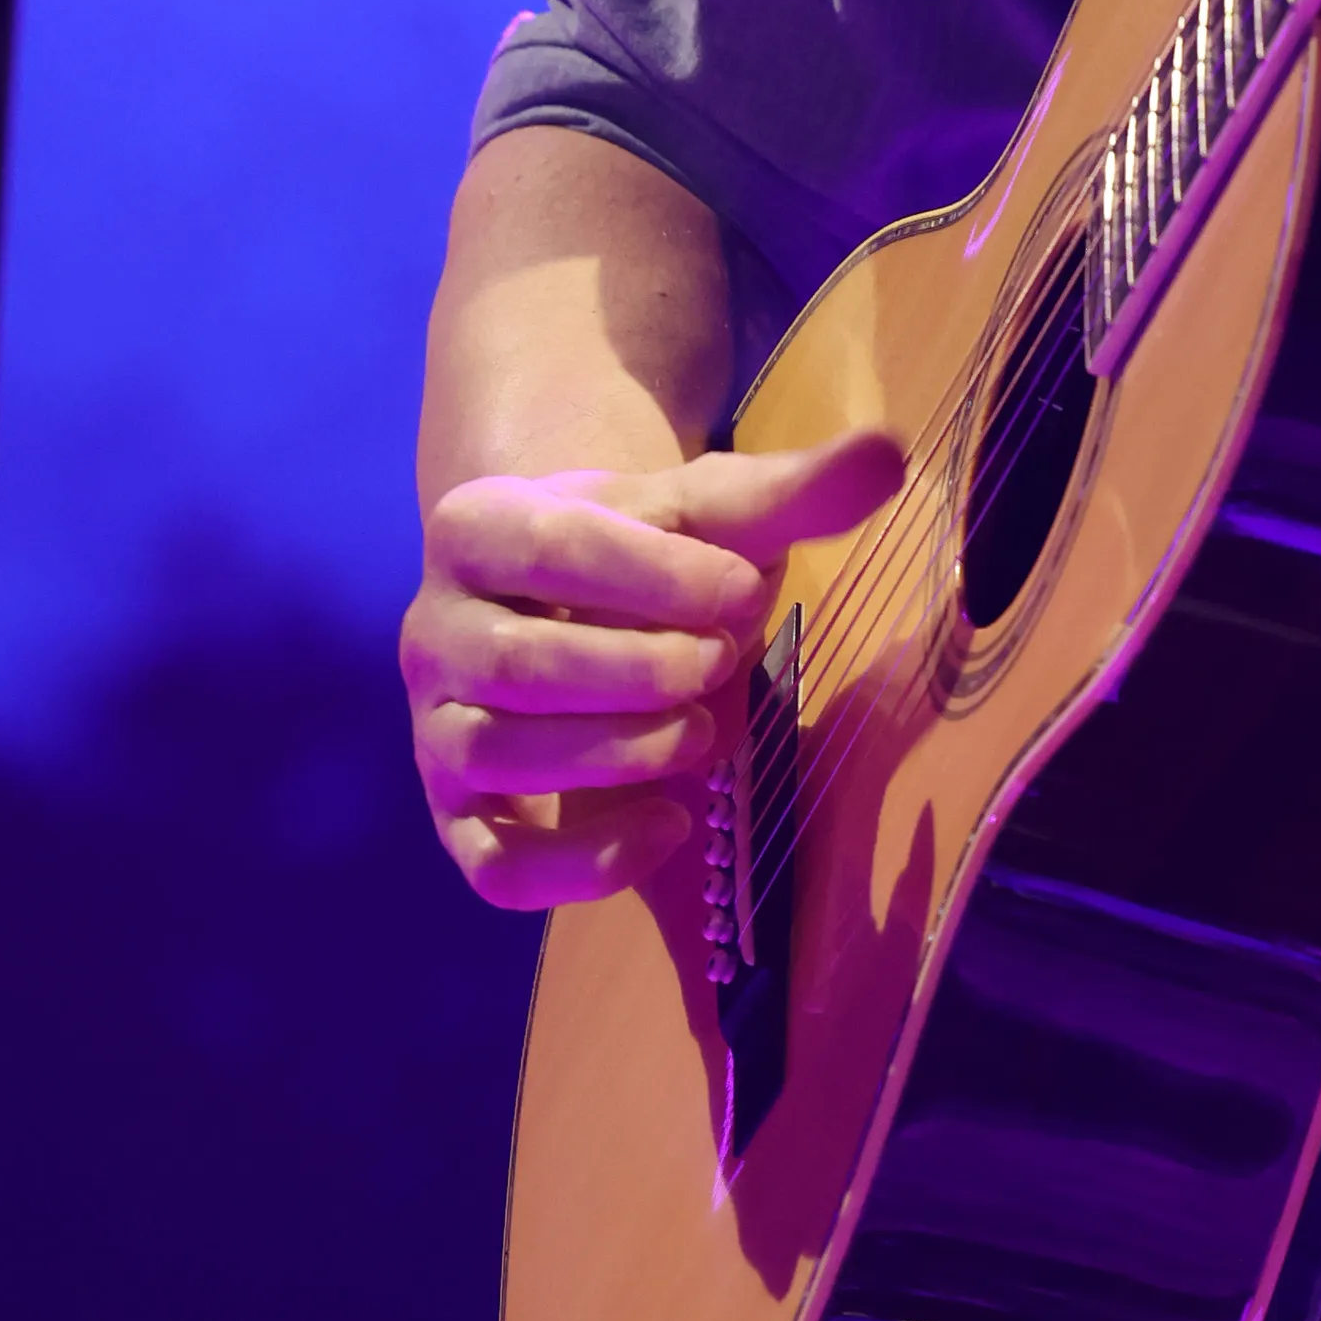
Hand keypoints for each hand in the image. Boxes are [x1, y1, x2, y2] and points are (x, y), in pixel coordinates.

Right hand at [403, 427, 899, 909]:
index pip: (546, 549)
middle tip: (721, 664)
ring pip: (499, 757)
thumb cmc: (639, 552)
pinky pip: (492, 865)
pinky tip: (667, 830)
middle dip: (635, 672)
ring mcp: (439, 728)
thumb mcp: (707, 511)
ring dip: (612, 754)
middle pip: (519, 665)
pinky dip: (577, 865)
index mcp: (476, 528)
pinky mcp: (459, 816)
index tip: (741, 590)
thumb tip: (886, 455)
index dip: (651, 577)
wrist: (567, 603)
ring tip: (703, 735)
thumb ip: (787, 489)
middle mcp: (434, 631)